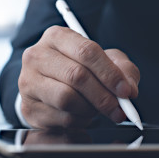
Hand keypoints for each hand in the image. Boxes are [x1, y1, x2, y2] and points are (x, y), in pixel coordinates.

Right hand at [18, 26, 139, 127]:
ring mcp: (29, 82)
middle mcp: (37, 56)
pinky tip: (83, 114)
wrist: (52, 85)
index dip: (110, 74)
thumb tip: (129, 89)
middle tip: (120, 109)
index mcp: (58, 37)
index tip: (126, 91)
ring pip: (67, 99)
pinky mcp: (29, 107)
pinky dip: (81, 120)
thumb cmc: (81, 69)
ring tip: (97, 108)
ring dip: (91, 109)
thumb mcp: (107, 61)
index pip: (87, 52)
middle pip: (77, 76)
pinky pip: (62, 118)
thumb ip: (123, 70)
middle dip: (104, 97)